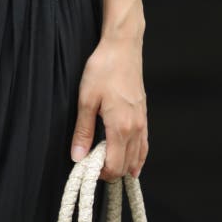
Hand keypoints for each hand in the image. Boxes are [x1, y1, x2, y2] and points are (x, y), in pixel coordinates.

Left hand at [70, 35, 148, 182]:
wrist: (123, 48)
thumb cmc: (103, 69)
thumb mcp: (86, 99)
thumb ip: (83, 131)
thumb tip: (78, 156)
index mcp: (121, 127)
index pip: (115, 166)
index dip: (100, 173)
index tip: (85, 166)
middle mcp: (136, 129)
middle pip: (126, 165)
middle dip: (110, 171)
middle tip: (91, 164)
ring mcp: (142, 122)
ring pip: (137, 157)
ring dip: (123, 165)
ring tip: (105, 162)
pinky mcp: (144, 115)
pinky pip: (143, 145)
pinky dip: (137, 156)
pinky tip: (131, 160)